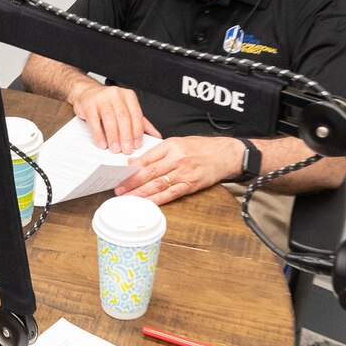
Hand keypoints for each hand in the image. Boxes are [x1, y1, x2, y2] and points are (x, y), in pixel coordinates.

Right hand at [70, 81, 152, 154]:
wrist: (87, 93)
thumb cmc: (109, 104)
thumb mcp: (127, 110)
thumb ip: (141, 122)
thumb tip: (156, 135)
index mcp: (128, 96)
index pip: (136, 115)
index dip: (137, 132)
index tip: (137, 145)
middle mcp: (116, 95)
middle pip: (123, 118)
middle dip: (126, 137)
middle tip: (126, 150)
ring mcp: (101, 99)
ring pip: (110, 120)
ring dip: (113, 138)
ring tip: (115, 149)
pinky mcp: (89, 105)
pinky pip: (95, 122)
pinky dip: (99, 135)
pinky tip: (102, 143)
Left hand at [114, 136, 244, 206]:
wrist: (226, 154)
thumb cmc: (202, 148)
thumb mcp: (178, 142)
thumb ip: (157, 152)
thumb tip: (136, 161)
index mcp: (172, 145)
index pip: (147, 158)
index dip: (131, 168)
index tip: (120, 174)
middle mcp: (177, 158)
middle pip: (149, 172)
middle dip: (132, 182)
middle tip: (119, 189)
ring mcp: (184, 172)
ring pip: (158, 184)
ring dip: (141, 193)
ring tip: (128, 198)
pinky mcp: (191, 184)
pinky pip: (171, 194)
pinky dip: (158, 200)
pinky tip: (147, 203)